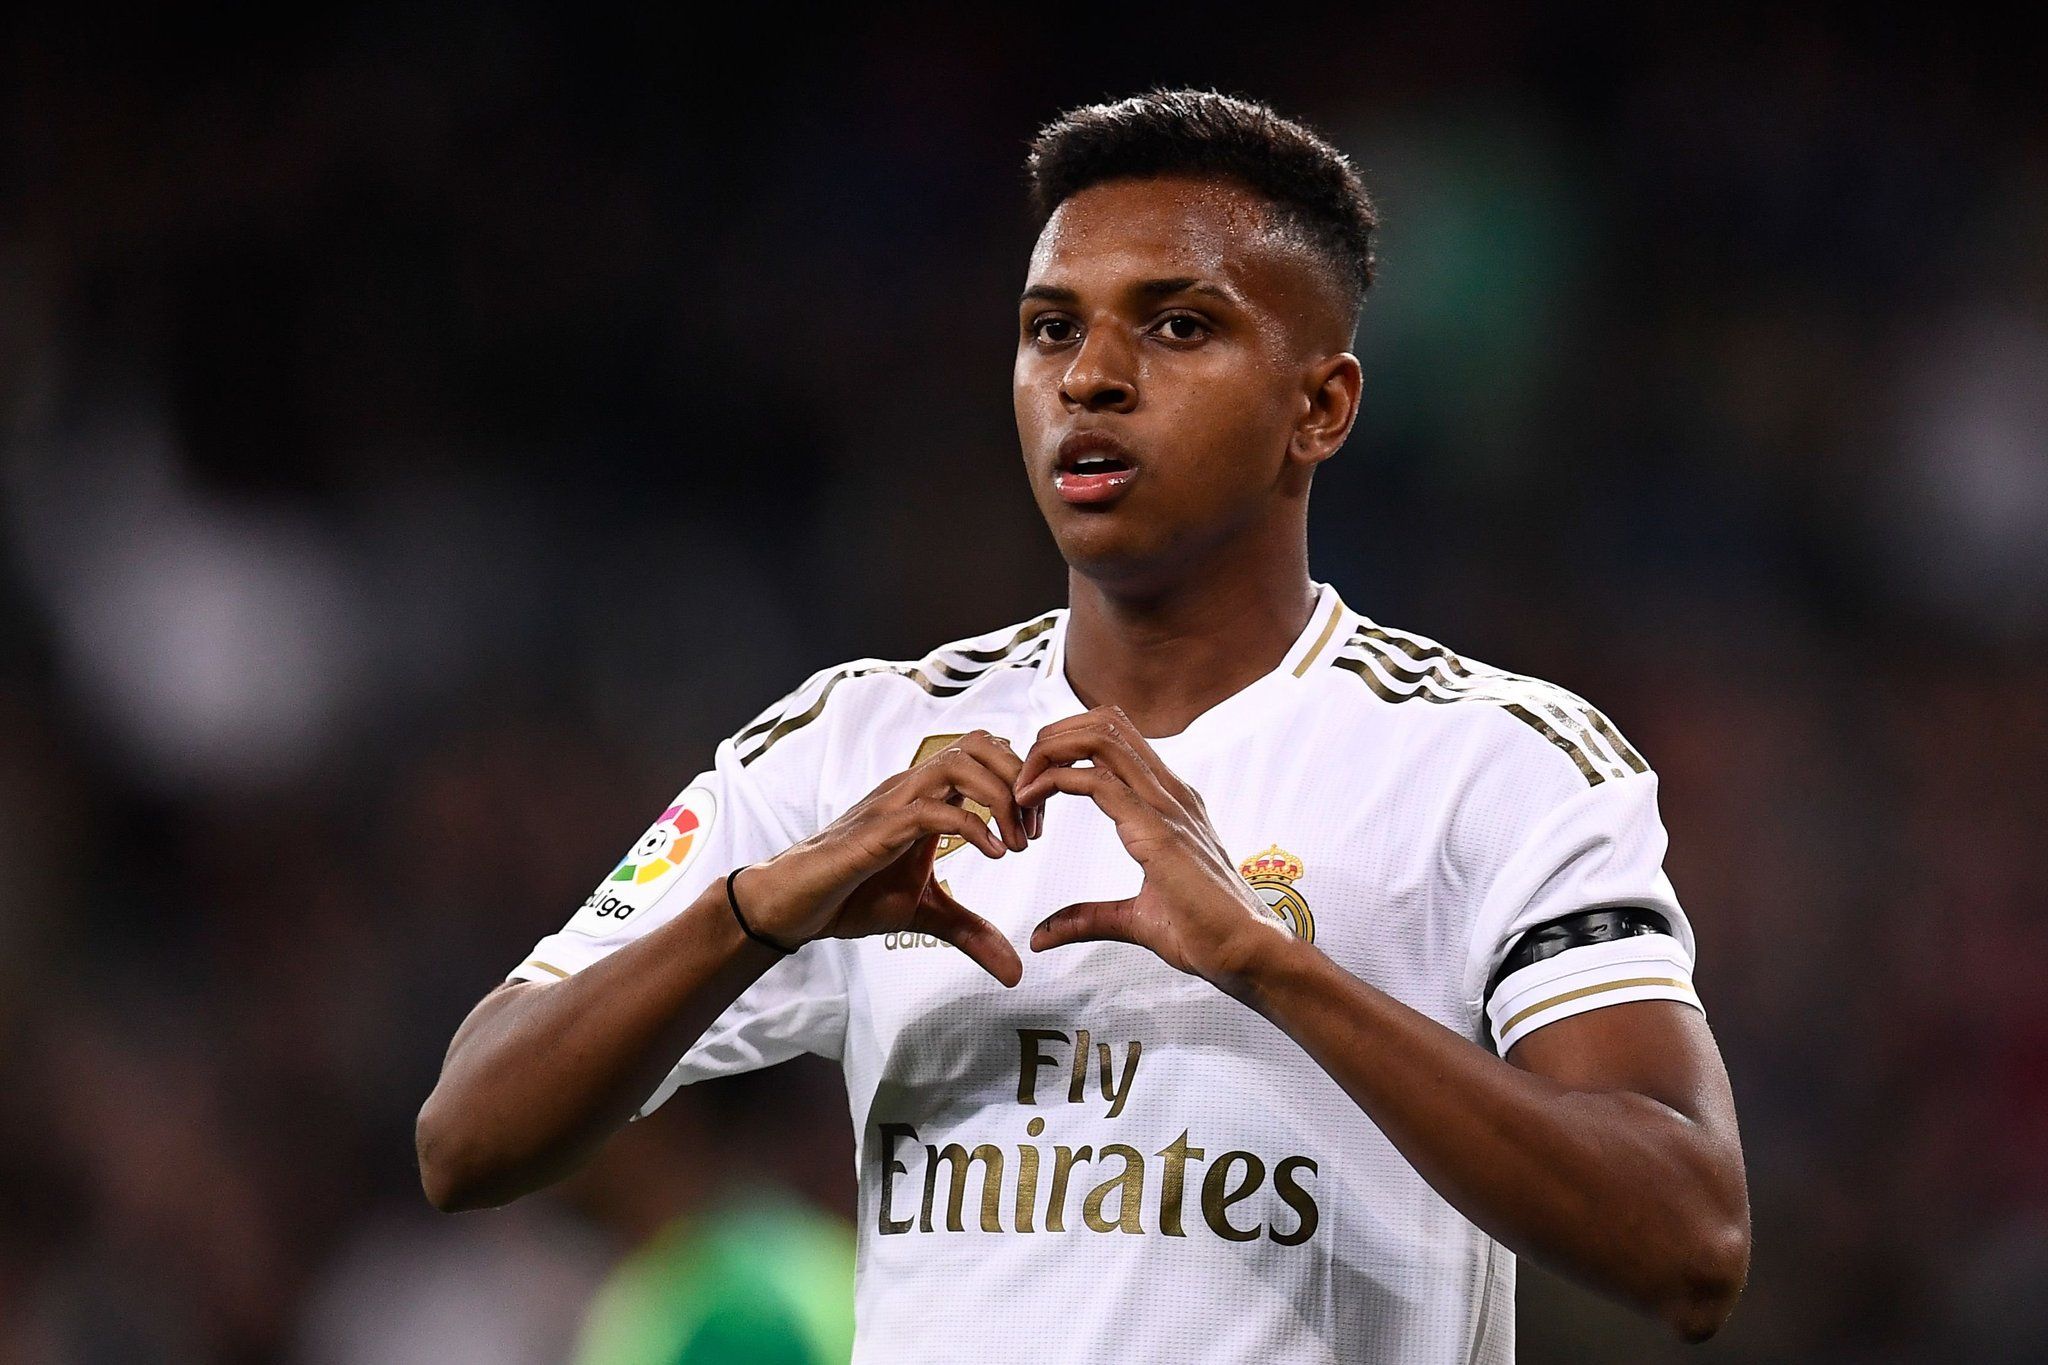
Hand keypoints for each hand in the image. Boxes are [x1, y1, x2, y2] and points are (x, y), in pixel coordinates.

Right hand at [738, 730, 1032, 985]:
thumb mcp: (926, 914)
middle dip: (1019, 777)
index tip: (1038, 826)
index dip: (1021, 780)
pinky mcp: (879, 829)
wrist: (795, 905)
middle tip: (1036, 827)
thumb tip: (1015, 970)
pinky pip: (934, 809)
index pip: (985, 755)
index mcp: (927, 796)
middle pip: (979, 744)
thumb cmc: (852, 896)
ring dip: (1000, 798)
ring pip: (959, 764)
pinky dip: (973, 827)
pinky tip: (994, 855)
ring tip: (1019, 843)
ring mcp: (894, 804)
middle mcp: (913, 788)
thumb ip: (971, 931)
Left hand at [1013, 706, 1300, 993]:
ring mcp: (1167, 805)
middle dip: (1053, 737)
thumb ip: (1088, 918)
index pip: (1115, 738)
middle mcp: (1169, 792)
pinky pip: (1098, 781)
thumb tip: (1043, 935)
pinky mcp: (1158, 830)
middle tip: (1021, 777)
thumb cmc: (1205, 934)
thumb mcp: (1134, 920)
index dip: (1067, 747)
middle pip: (1105, 722)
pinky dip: (1054, 781)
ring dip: (1050, 752)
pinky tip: (1030, 802)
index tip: (1034, 788)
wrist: (1246, 953)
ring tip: (1021, 787)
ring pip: (1100, 738)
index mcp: (1169, 801)